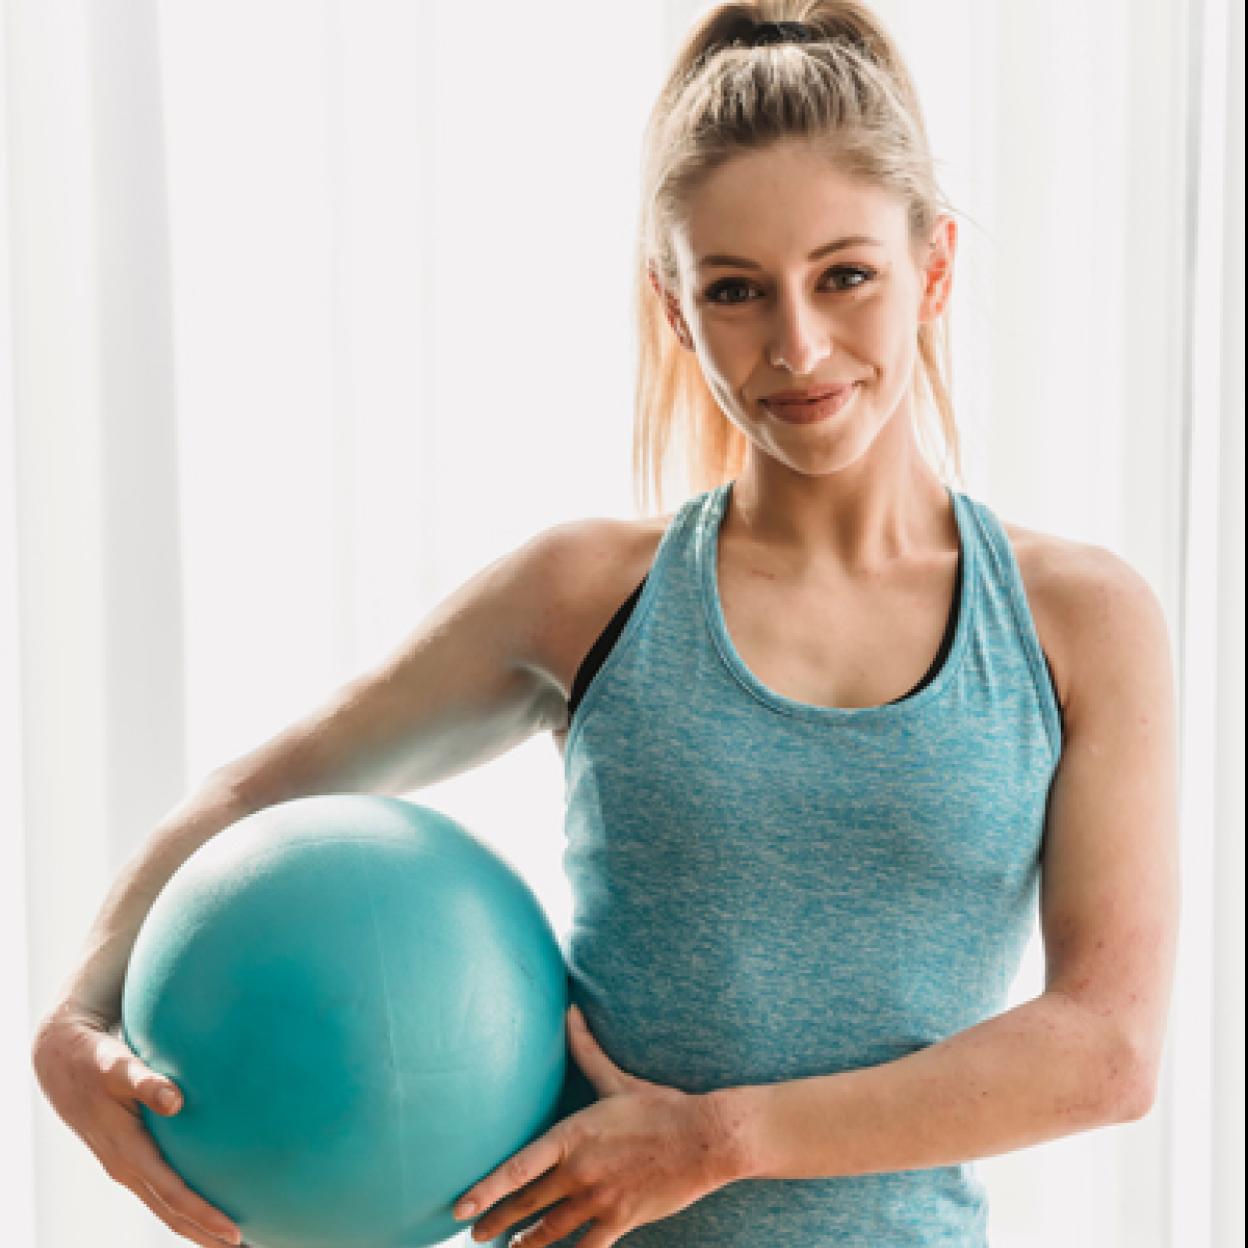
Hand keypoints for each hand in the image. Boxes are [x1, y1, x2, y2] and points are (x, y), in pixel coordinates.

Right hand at [30, 1002, 243, 1247]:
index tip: (234, 1231)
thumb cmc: (95, 1061)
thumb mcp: (118, 1065)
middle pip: (170, 1212)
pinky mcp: (130, 1157)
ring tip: (230, 1240)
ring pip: (164, 1206)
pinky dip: (183, 1205)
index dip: (202, 1214)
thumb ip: (147, 1081)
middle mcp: (126, 1167)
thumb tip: (176, 1100)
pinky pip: (160, 1190)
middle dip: (204, 1234)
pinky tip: (206, 1203)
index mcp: (126, 1151)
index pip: (171, 1193)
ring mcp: (126, 1166)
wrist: (62, 1064)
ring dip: (195, 1226)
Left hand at [453, 1005, 735, 1247]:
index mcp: (573, 1137)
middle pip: (526, 1205)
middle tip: (474, 1233)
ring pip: (550, 1231)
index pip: (517, 1169)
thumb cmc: (660, 1106)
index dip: (485, 1190)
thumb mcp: (616, 1079)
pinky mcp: (621, 1221)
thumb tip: (570, 1011)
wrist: (704, 1138)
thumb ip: (586, 1049)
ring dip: (526, 1243)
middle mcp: (580, 1172)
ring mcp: (599, 1200)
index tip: (459, 1207)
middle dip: (496, 1222)